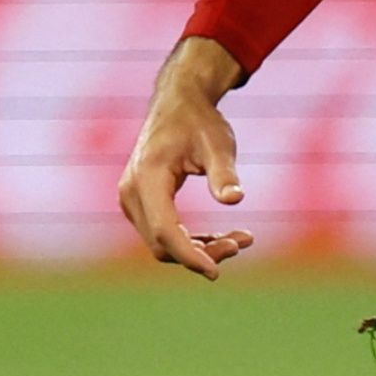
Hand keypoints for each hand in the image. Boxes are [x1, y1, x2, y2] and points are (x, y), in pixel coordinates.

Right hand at [118, 56, 254, 280]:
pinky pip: (164, 233)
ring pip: (163, 242)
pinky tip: (223, 236)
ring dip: (199, 248)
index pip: (165, 230)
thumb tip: (235, 199)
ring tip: (242, 240)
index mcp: (147, 179)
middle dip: (202, 252)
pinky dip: (191, 240)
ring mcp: (133, 201)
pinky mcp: (142, 204)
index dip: (190, 255)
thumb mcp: (218, 143)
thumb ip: (224, 172)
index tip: (216, 271)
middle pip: (163, 243)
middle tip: (243, 242)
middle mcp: (132, 194)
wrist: (178, 104)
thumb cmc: (199, 122)